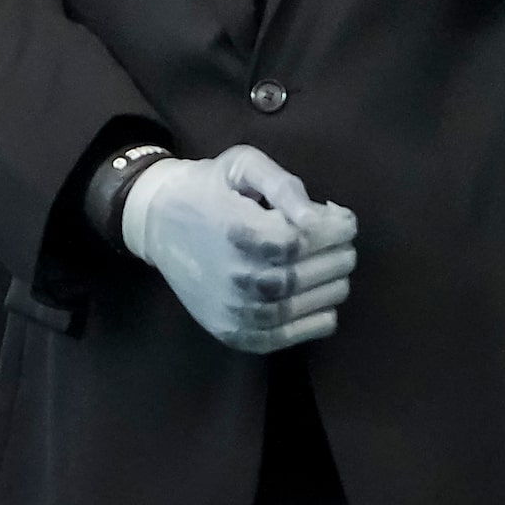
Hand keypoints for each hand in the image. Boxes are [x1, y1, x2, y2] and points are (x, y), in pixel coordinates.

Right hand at [124, 146, 357, 352]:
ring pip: (294, 307)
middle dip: (337, 257)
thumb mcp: (244, 166)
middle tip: (345, 244)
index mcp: (236, 230)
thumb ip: (284, 185)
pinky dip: (311, 326)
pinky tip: (325, 307)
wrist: (158, 222)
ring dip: (330, 289)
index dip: (335, 231)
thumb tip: (318, 217)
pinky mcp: (228, 330)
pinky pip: (278, 338)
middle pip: (300, 275)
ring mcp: (229, 308)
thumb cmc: (208, 188)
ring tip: (337, 268)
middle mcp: (232, 275)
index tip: (345, 220)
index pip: (301, 240)